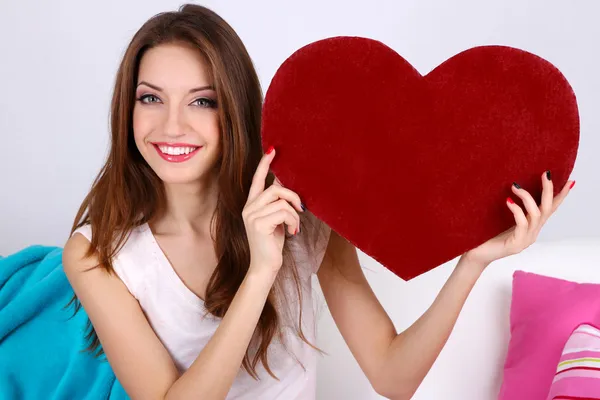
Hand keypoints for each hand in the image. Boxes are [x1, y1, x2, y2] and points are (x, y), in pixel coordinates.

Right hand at [242, 147, 303, 275]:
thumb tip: (284, 184)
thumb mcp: (275, 219)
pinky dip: (293, 221)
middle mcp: (248, 208)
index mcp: (251, 205)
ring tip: (295, 225)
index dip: (264, 164)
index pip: (257, 180)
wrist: (265, 266)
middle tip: (301, 208)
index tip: (272, 150)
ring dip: (294, 213)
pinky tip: (292, 231)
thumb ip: (277, 203)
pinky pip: (283, 212)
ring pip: (281, 201)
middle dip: (292, 196)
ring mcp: (252, 216)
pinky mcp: (259, 224)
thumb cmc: (272, 244)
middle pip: (274, 189)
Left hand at [462, 171, 574, 269]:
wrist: (476, 255)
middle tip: (546, 174)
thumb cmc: (486, 235)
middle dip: (549, 190)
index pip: (550, 209)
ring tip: (514, 186)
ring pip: (536, 214)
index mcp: (531, 226)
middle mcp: (532, 232)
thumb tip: (513, 185)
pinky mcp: (516, 244)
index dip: (560, 196)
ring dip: (527, 198)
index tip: (570, 181)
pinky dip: (517, 210)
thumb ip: (512, 207)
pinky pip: (522, 224)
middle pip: (547, 209)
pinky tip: (508, 201)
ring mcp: (526, 239)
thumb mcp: (501, 218)